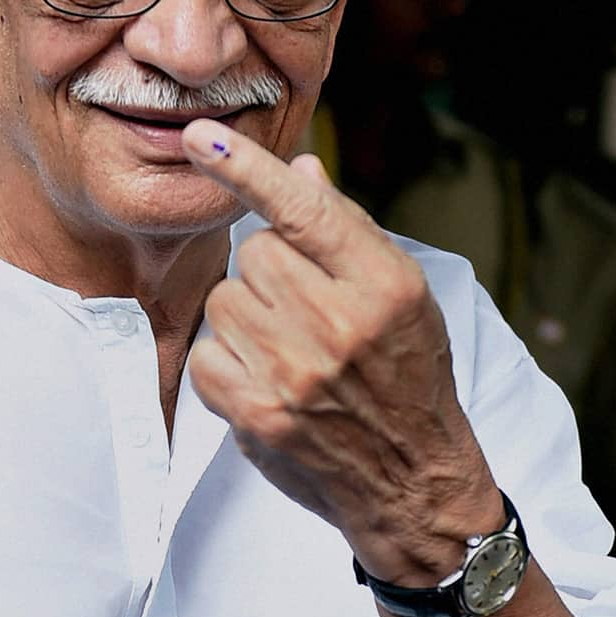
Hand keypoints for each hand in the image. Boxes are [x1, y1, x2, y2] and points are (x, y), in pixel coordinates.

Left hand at [182, 118, 503, 585]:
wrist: (414, 480)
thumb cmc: (408, 374)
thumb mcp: (402, 293)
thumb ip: (344, 228)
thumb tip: (298, 167)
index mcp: (383, 284)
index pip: (303, 209)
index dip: (247, 167)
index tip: (201, 136)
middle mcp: (341, 324)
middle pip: (254, 252)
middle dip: (269, 271)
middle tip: (302, 307)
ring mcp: (297, 373)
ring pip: (224, 299)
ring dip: (245, 316)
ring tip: (287, 347)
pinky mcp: (260, 414)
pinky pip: (206, 353)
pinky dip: (225, 362)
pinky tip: (264, 379)